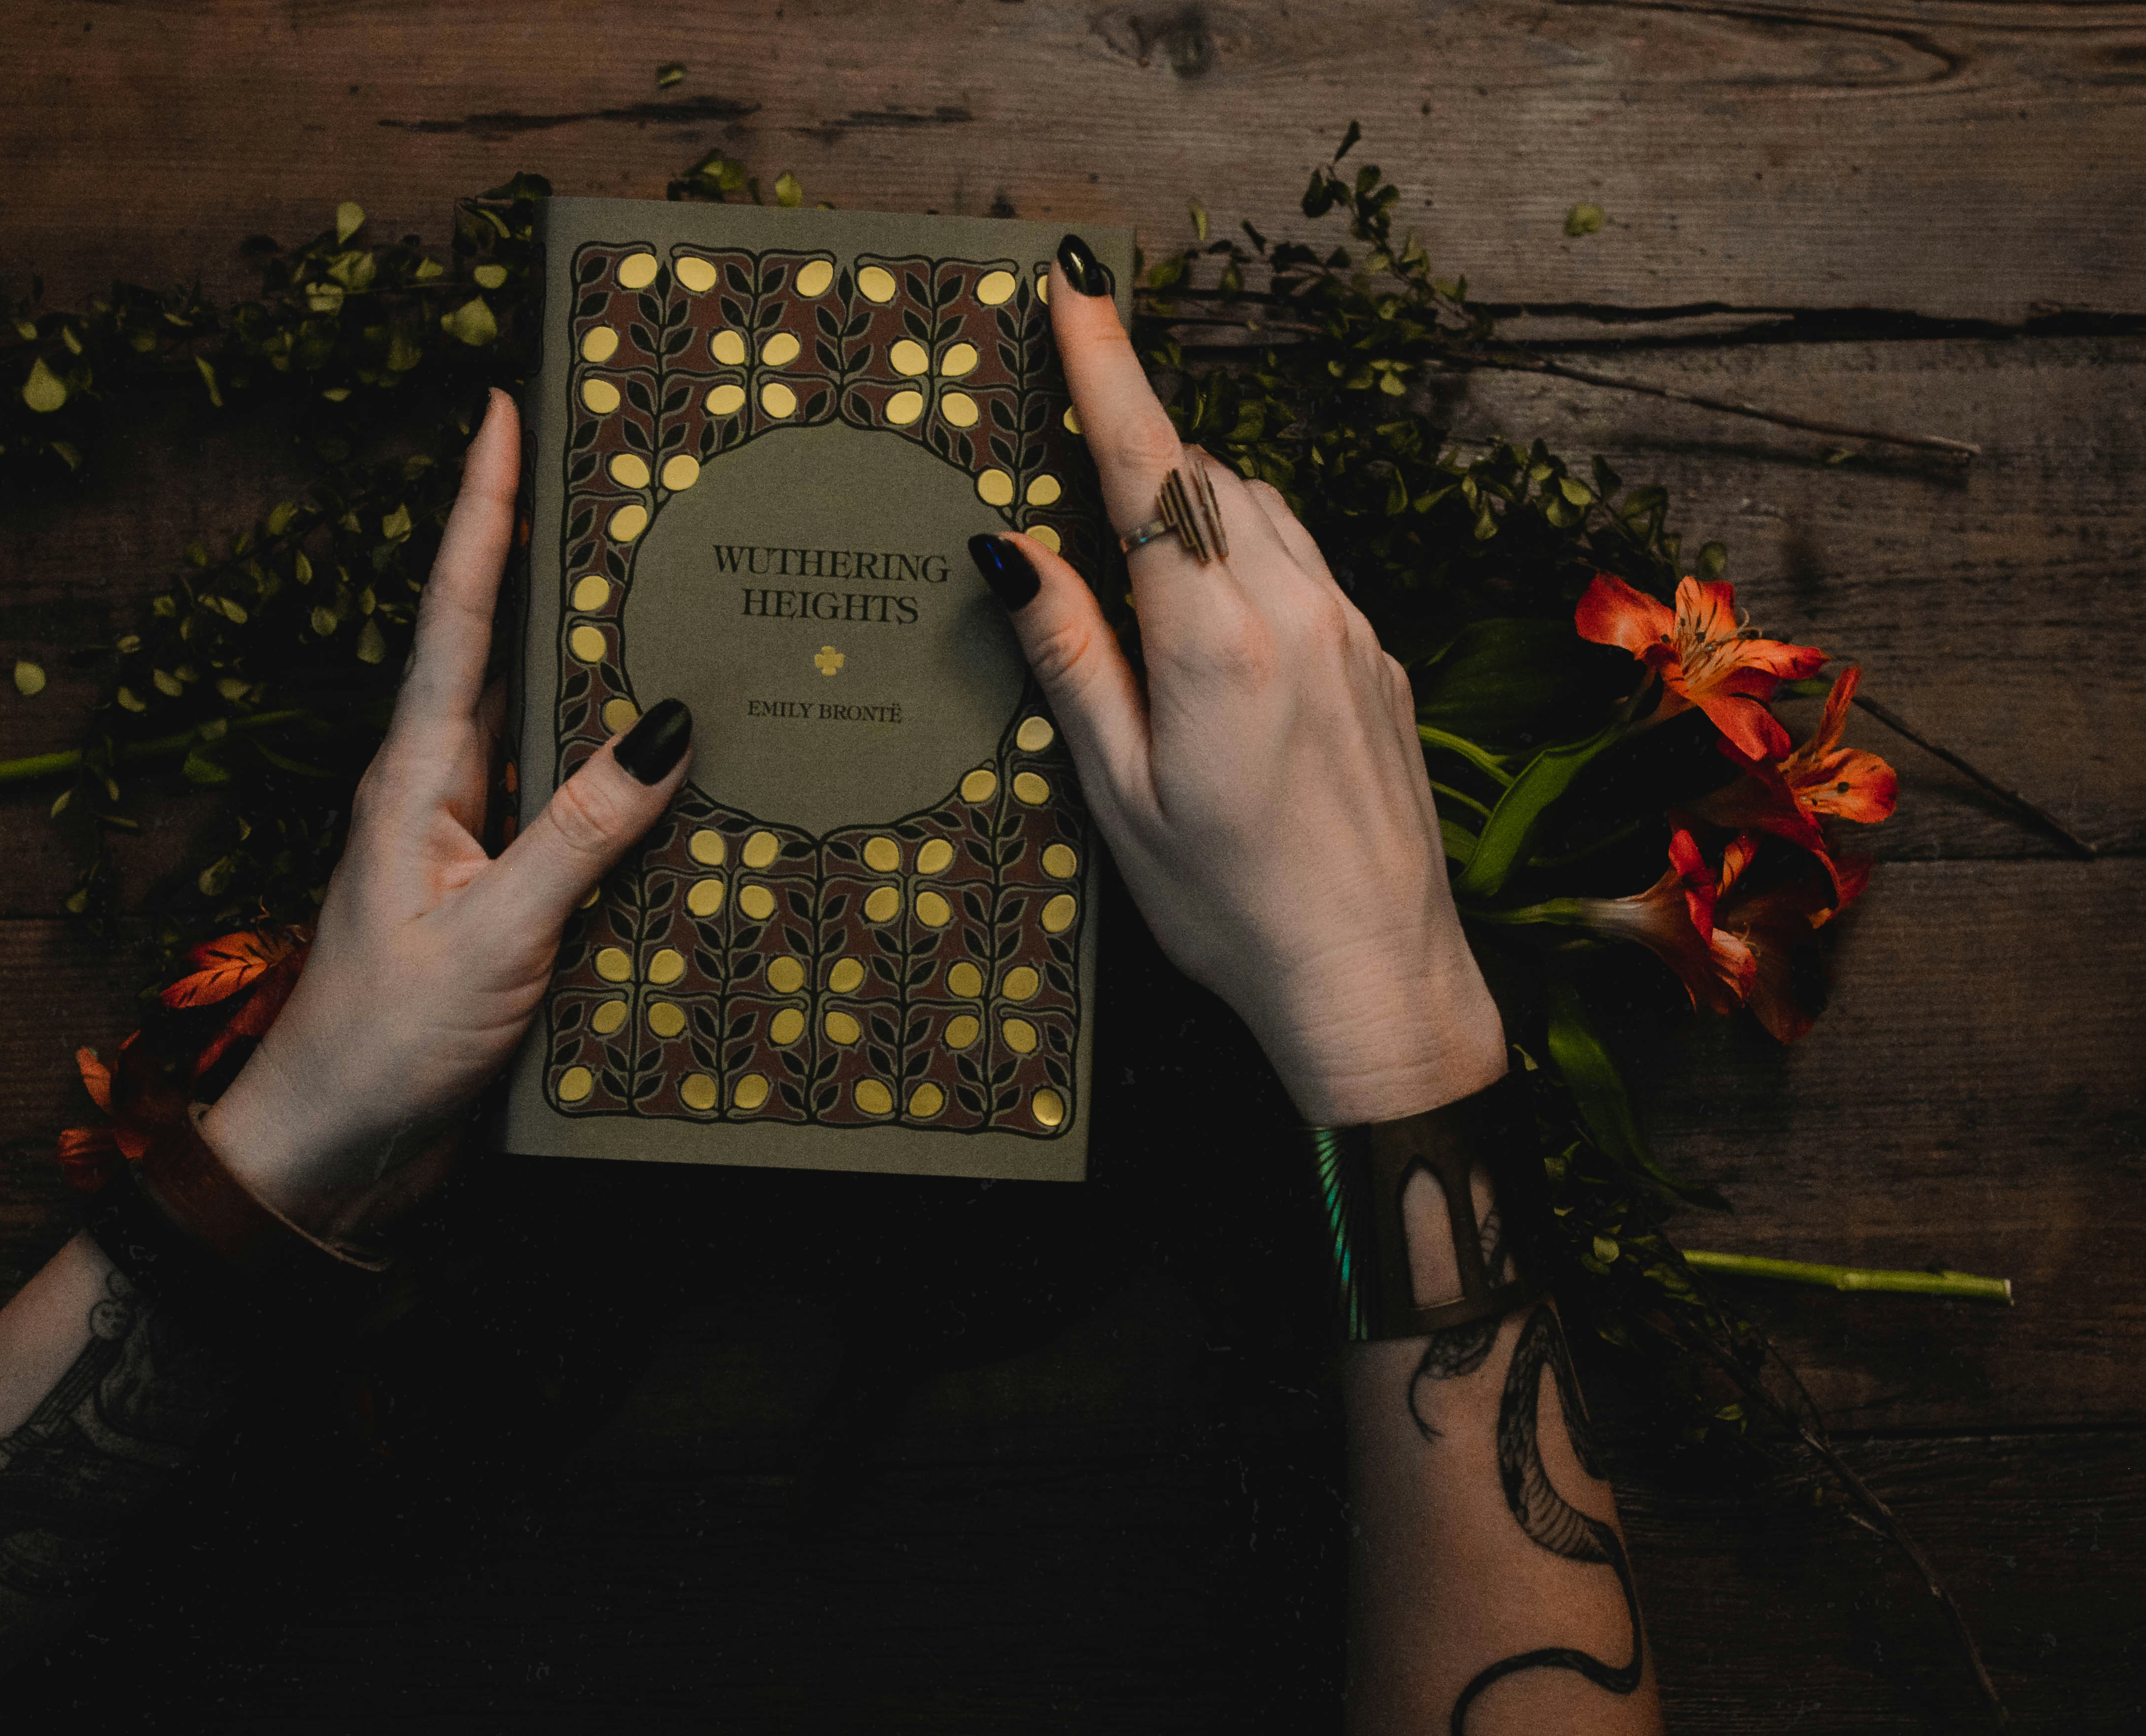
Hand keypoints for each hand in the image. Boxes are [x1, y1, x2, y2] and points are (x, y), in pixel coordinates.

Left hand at [204, 390, 693, 1234]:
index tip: (501, 407)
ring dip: (596, 661)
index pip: (458, 612)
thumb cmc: (385, 1043)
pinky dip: (620, 774)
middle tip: (614, 471)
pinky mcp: (500, 900)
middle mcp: (443, 792)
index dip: (479, 507)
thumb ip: (578, 833)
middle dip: (549, 555)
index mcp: (418, 775)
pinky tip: (680, 766)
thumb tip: (663, 728)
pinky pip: (572, 810)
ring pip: (545, 727)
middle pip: (503, 646)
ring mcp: (470, 844)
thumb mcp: (492, 933)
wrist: (331, 1155)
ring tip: (671, 589)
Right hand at [967, 241, 1501, 1124]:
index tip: (1075, 287)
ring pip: (1265, 516)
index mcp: (1219, 639)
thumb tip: (1012, 550)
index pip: (1151, 468)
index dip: (1108, 370)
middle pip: (1209, 478)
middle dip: (1141, 452)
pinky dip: (1250, 562)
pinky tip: (1216, 637)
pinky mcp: (1383, 667)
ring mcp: (1354, 633)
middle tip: (1071, 466)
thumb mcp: (1119, 795)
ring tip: (1138, 564)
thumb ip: (1073, 660)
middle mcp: (1300, 612)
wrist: (1379, 985)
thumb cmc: (1233, 910)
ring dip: (1198, 506)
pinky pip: (1307, 570)